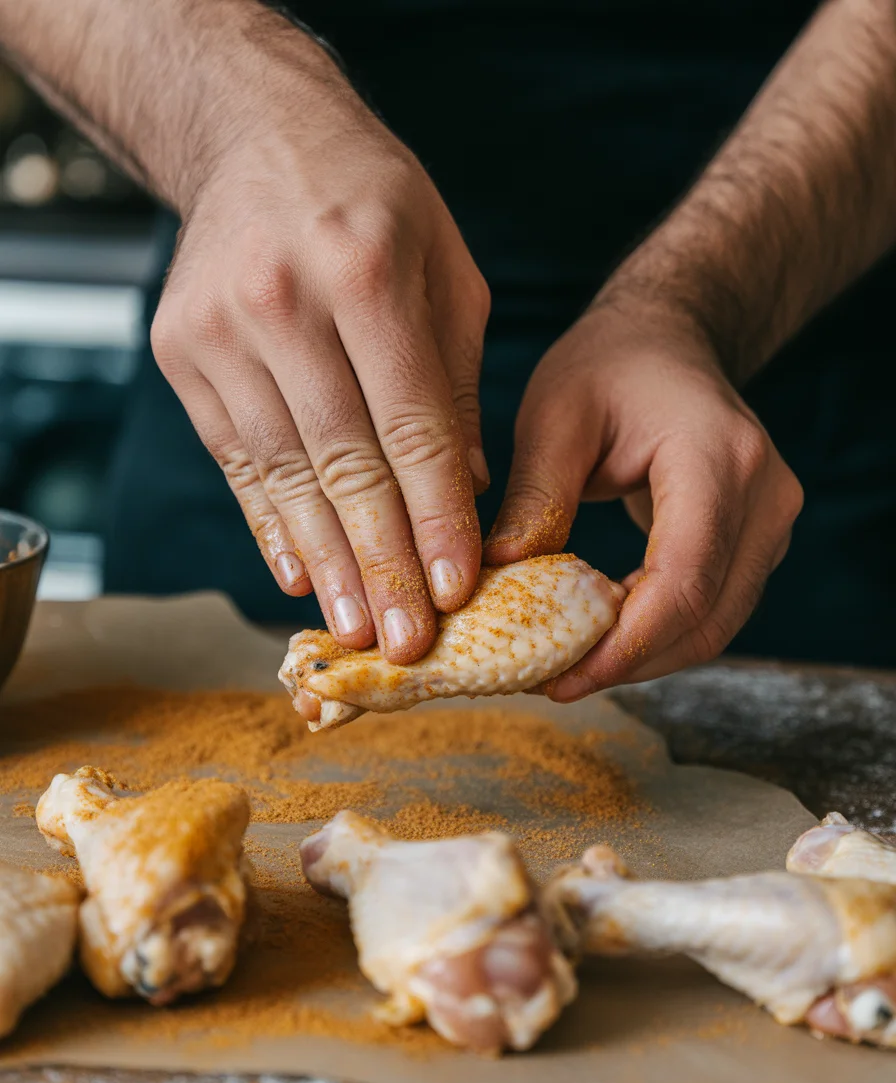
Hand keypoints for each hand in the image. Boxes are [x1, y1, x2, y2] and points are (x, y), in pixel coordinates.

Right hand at [150, 39, 488, 663]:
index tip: (456, 590)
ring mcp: (220, 328)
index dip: (435, 516)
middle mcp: (284, 300)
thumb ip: (456, 384)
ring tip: (355, 629)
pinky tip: (299, 573)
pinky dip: (269, 521)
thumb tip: (467, 493)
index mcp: (367, 270)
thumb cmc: (378, 204)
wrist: (257, 137)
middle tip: (406, 641)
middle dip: (381, 562)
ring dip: (324, 560)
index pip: (410, 425)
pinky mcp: (180, 351)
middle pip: (343, 462)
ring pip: (283, 473)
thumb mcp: (447, 273)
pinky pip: (233, 458)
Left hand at [483, 298, 802, 696]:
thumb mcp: (554, 416)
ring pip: (715, 625)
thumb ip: (535, 498)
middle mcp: (765, 494)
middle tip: (552, 682)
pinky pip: (713, 607)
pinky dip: (658, 633)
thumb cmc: (609, 365)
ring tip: (568, 666)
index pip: (684, 580)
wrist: (669, 338)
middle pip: (707, 618)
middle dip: (629, 664)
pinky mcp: (756, 539)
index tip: (561, 677)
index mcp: (718, 457)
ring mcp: (771, 520)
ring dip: (643, 657)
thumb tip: (500, 581)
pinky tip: (600, 637)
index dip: (625, 645)